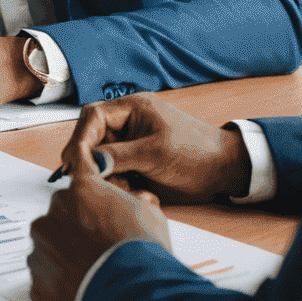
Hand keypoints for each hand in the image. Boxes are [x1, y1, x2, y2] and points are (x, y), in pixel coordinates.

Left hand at [27, 152, 171, 300]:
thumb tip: (136, 199)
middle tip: (99, 246)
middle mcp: (52, 215)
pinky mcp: (36, 282)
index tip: (80, 161)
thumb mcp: (150, 215)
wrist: (132, 299)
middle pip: (61, 214)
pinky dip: (61, 286)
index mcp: (80, 191)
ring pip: (50, 248)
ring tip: (94, 274)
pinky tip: (84, 291)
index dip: (83, 166)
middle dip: (76, 226)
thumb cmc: (143, 255)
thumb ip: (133, 201)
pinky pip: (46, 280)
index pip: (78, 165)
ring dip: (66, 257)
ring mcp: (40, 249)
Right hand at [56, 93, 252, 203]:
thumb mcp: (156, 153)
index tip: (74, 161)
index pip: (93, 116)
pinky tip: (133, 192)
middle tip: (90, 180)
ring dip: (106, 175)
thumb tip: (88, 162)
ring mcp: (131, 142)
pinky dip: (118, 183)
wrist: (226, 170)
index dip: (80, 138)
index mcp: (131, 108)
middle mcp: (126, 122)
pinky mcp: (135, 161)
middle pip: (92, 137)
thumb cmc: (196, 153)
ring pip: (102, 157)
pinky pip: (115, 171)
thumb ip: (119, 156)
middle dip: (91, 159)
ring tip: (124, 189)